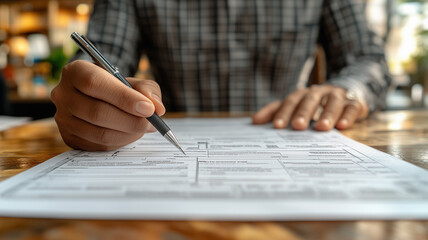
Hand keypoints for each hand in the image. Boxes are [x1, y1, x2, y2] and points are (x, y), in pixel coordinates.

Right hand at [51, 60, 164, 150]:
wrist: (101, 99)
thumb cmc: (119, 88)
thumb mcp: (134, 82)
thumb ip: (148, 90)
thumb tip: (157, 108)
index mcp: (75, 71)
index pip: (95, 83)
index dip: (123, 97)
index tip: (148, 108)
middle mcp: (63, 94)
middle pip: (97, 112)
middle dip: (131, 120)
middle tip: (152, 123)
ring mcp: (63, 118)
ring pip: (98, 132)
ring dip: (127, 133)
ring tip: (143, 128)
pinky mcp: (68, 138)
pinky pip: (97, 145)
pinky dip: (119, 142)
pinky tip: (129, 134)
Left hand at [252, 85, 367, 130]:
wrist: (349, 92)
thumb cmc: (316, 105)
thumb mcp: (297, 109)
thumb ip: (277, 113)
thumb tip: (254, 122)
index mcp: (301, 95)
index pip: (289, 102)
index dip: (282, 112)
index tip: (276, 127)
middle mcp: (317, 92)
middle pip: (308, 100)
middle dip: (302, 113)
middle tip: (297, 127)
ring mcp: (336, 95)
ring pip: (331, 101)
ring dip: (326, 114)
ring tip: (321, 128)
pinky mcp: (354, 101)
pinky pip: (351, 106)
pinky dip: (347, 115)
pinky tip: (342, 126)